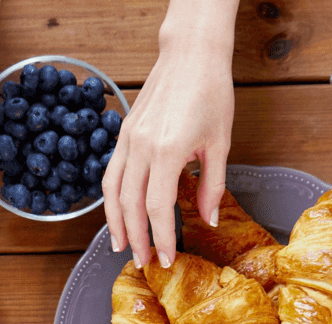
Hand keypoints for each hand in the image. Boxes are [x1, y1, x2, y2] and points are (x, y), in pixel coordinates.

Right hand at [102, 0, 236, 268]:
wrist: (191, 54)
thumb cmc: (211, 92)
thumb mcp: (220, 143)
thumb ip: (212, 185)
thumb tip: (208, 219)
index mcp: (168, 150)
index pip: (157, 207)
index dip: (161, 237)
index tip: (168, 258)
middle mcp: (141, 146)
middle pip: (130, 205)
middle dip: (135, 237)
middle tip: (143, 261)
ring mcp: (128, 138)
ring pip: (112, 190)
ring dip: (115, 221)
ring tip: (121, 244)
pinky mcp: (125, 132)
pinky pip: (111, 172)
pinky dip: (112, 197)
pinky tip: (120, 211)